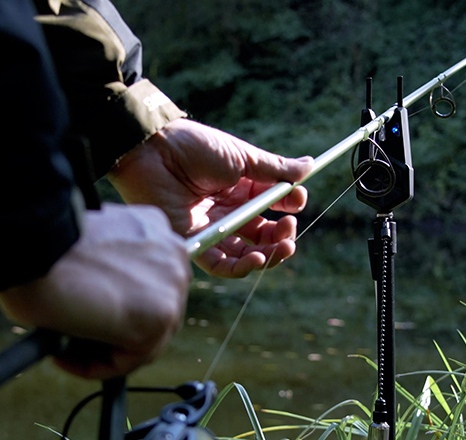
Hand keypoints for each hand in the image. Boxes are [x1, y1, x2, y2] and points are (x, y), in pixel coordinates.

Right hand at [0, 203, 190, 378]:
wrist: (30, 244)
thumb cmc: (40, 243)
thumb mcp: (86, 245)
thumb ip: (105, 270)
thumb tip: (96, 305)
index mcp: (153, 228)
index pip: (147, 285)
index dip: (114, 308)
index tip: (84, 318)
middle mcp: (171, 254)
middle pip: (152, 313)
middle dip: (114, 332)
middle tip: (74, 339)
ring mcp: (170, 286)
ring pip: (143, 340)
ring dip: (102, 351)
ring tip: (65, 350)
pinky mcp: (158, 318)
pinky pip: (129, 360)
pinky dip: (96, 367)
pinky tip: (63, 357)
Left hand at [107, 119, 313, 277]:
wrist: (155, 152)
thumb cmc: (196, 148)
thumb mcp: (242, 157)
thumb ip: (275, 169)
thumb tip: (310, 166)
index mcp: (241, 188)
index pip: (272, 207)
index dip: (288, 208)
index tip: (297, 201)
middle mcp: (228, 211)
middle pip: (261, 236)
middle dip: (282, 236)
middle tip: (289, 228)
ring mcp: (212, 228)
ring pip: (245, 253)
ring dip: (268, 255)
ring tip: (281, 247)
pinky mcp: (194, 242)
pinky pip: (220, 265)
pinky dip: (240, 267)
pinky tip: (256, 258)